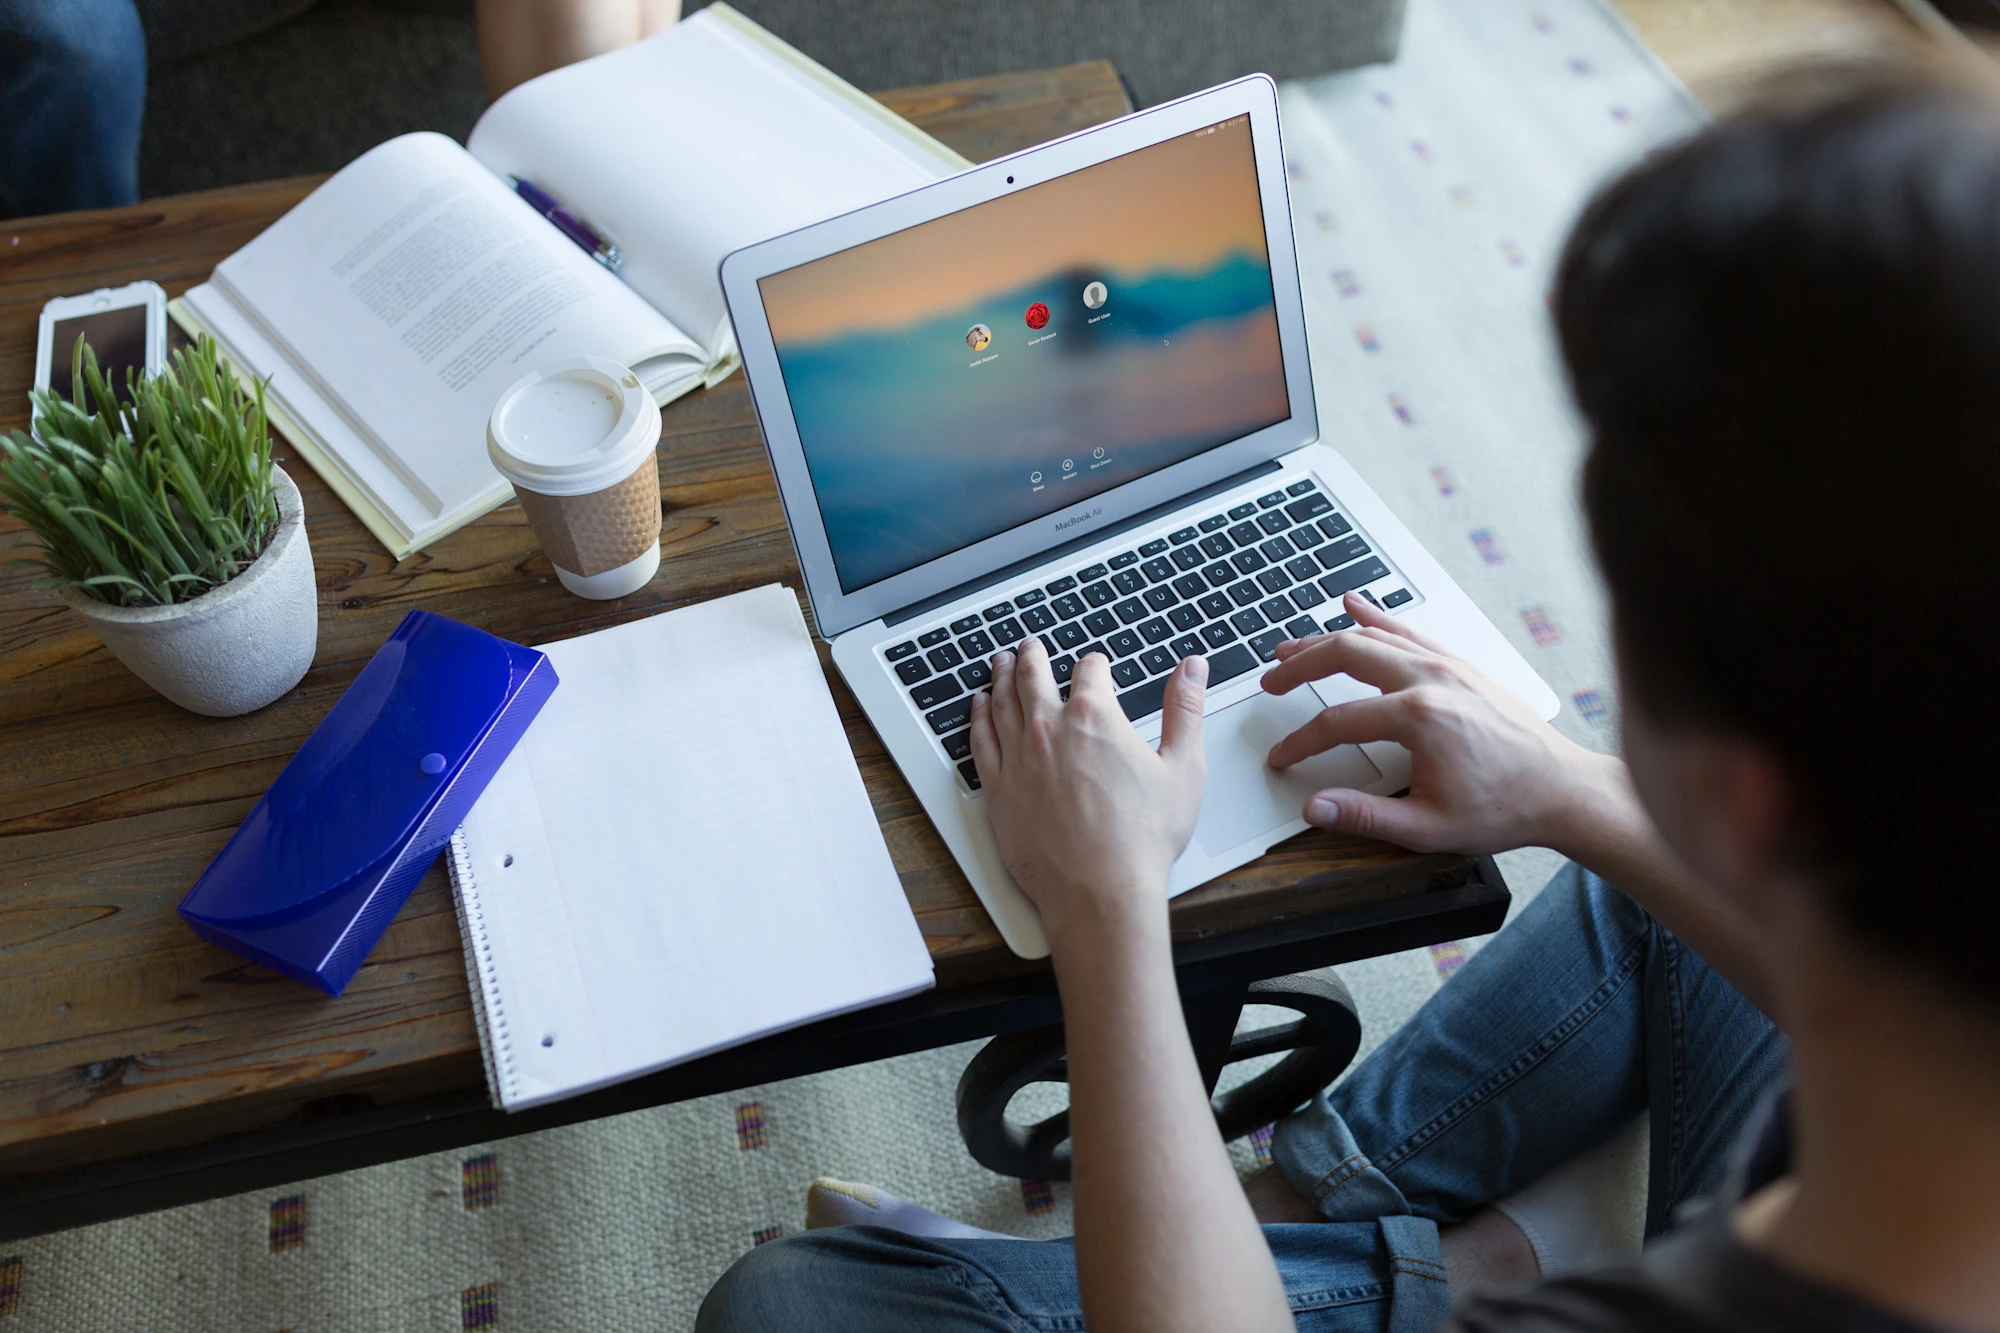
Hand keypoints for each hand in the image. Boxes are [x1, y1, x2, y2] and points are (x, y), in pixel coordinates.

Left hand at [969, 638, 1207, 946]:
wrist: (1098, 891)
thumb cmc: (1141, 839)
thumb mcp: (1183, 768)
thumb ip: (1185, 711)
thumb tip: (1192, 669)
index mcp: (1095, 717)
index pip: (1089, 670)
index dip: (1095, 665)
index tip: (1095, 668)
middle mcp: (1049, 729)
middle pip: (1033, 675)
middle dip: (1033, 655)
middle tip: (1030, 646)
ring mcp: (1018, 757)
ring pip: (1001, 701)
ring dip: (1001, 676)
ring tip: (1000, 663)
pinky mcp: (997, 788)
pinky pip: (980, 740)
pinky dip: (978, 716)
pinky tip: (978, 708)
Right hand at [1258, 592, 1606, 853]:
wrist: (1561, 790)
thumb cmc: (1504, 807)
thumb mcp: (1428, 828)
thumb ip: (1365, 816)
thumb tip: (1315, 808)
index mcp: (1420, 717)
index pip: (1337, 720)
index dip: (1301, 741)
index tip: (1282, 757)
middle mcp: (1432, 680)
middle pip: (1347, 654)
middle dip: (1300, 665)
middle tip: (1271, 679)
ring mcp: (1449, 666)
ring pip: (1374, 636)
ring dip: (1327, 638)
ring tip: (1292, 646)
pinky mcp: (1461, 666)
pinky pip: (1409, 631)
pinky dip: (1376, 616)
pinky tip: (1355, 605)